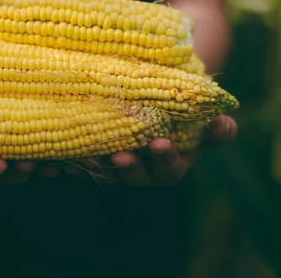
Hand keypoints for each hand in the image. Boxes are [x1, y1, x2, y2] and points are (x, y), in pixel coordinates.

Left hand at [61, 114, 237, 186]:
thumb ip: (216, 127)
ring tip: (86, 158)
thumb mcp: (201, 118)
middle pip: (135, 177)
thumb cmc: (182, 112)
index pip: (170, 168)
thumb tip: (223, 122)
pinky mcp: (93, 160)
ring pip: (105, 174)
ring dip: (96, 168)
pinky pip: (79, 167)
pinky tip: (57, 161)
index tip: (160, 143)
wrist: (154, 104)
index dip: (166, 159)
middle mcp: (142, 171)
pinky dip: (69, 165)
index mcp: (170, 164)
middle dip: (128, 168)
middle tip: (120, 156)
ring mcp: (115, 168)